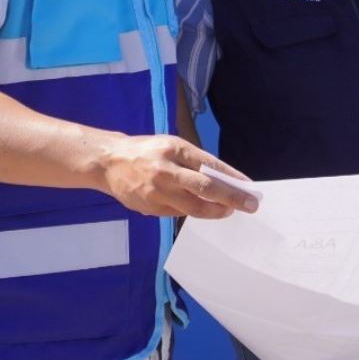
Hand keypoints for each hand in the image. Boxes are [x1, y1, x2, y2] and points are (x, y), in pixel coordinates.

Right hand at [98, 134, 258, 219]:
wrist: (108, 162)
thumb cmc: (147, 150)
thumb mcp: (172, 145)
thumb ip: (195, 161)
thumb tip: (224, 179)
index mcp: (175, 149)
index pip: (211, 166)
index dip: (233, 179)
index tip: (250, 188)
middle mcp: (166, 171)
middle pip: (206, 189)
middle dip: (232, 199)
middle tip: (250, 206)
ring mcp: (157, 192)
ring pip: (194, 208)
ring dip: (216, 211)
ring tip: (228, 210)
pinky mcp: (150, 208)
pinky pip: (178, 213)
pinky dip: (193, 212)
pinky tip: (203, 210)